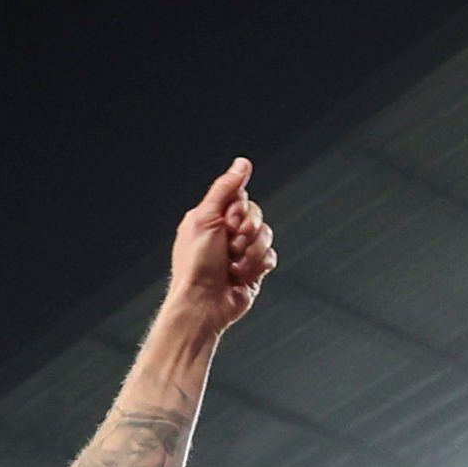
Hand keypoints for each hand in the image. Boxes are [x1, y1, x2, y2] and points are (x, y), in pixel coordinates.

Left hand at [165, 158, 274, 340]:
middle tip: (230, 246)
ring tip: (232, 266)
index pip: (241, 197)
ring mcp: (241, 252)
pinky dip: (257, 266)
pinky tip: (240, 277)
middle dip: (247, 231)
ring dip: (251, 252)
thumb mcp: (205, 217)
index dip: (240, 210)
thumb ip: (226, 188)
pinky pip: (270, 257)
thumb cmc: (196, 264)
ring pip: (266, 236)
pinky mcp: (253, 270)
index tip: (227, 223)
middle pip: (257, 214)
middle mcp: (227, 233)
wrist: (203, 303)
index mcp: (212, 217)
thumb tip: (242, 163)